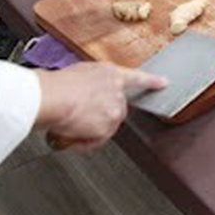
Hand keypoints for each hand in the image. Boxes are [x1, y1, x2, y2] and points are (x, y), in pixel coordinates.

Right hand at [37, 63, 166, 150]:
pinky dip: (83, 142)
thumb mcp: (74, 75)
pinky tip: (71, 135)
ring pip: (106, 125)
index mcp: (108, 72)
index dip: (151, 81)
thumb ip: (87, 85)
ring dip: (89, 130)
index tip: (164, 83)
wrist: (50, 97)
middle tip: (78, 118)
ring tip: (69, 125)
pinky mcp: (109, 124)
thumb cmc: (52, 86)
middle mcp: (116, 89)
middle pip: (116, 108)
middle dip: (99, 116)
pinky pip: (97, 140)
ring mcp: (115, 107)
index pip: (136, 77)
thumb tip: (80, 96)